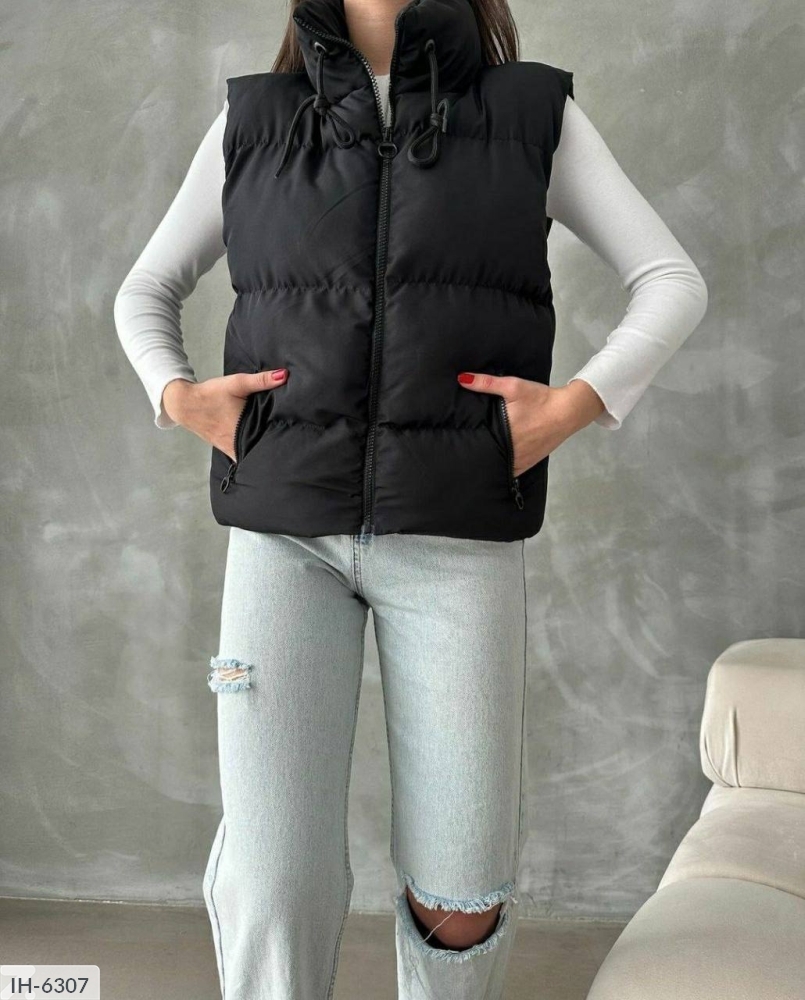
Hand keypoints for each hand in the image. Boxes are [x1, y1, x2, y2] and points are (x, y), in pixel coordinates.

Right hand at [162, 369, 288, 459]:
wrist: (184, 403)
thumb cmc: (211, 394)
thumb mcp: (237, 383)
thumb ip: (262, 380)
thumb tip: (285, 375)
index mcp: (242, 432)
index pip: (267, 448)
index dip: (280, 448)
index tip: (292, 447)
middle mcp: (236, 446)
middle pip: (260, 455)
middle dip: (272, 452)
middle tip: (288, 448)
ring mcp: (229, 449)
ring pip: (250, 456)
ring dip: (260, 453)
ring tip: (277, 449)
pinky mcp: (224, 447)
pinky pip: (240, 454)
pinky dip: (249, 451)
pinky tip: (257, 445)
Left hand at [457, 372, 605, 474]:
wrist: (567, 411)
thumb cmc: (540, 399)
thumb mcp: (513, 387)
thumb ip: (486, 383)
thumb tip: (462, 379)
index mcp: (503, 433)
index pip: (478, 444)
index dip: (466, 446)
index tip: (455, 445)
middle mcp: (511, 450)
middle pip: (486, 457)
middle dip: (475, 454)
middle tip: (460, 452)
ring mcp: (520, 459)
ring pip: (497, 467)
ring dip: (488, 463)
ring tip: (474, 460)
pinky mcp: (528, 463)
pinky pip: (511, 471)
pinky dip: (502, 469)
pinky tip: (493, 466)